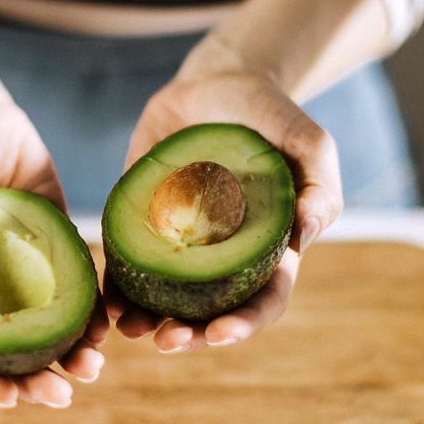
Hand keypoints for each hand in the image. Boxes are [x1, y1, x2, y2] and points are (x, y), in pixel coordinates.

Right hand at [0, 95, 107, 407]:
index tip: (10, 398)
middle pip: (5, 350)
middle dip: (34, 379)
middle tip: (65, 394)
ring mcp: (19, 265)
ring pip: (47, 325)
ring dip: (70, 352)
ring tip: (95, 365)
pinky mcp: (53, 237)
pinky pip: (76, 280)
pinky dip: (92, 305)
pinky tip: (108, 320)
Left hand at [109, 35, 342, 352]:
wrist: (216, 81)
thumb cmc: (271, 114)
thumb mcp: (308, 142)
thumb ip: (319, 187)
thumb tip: (307, 235)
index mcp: (267, 249)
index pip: (262, 300)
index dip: (244, 324)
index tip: (219, 335)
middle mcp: (222, 256)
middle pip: (210, 313)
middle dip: (190, 336)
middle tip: (167, 342)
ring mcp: (180, 243)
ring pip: (165, 298)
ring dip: (148, 321)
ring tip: (128, 330)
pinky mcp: (143, 222)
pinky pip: (127, 263)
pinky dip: (116, 286)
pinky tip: (104, 301)